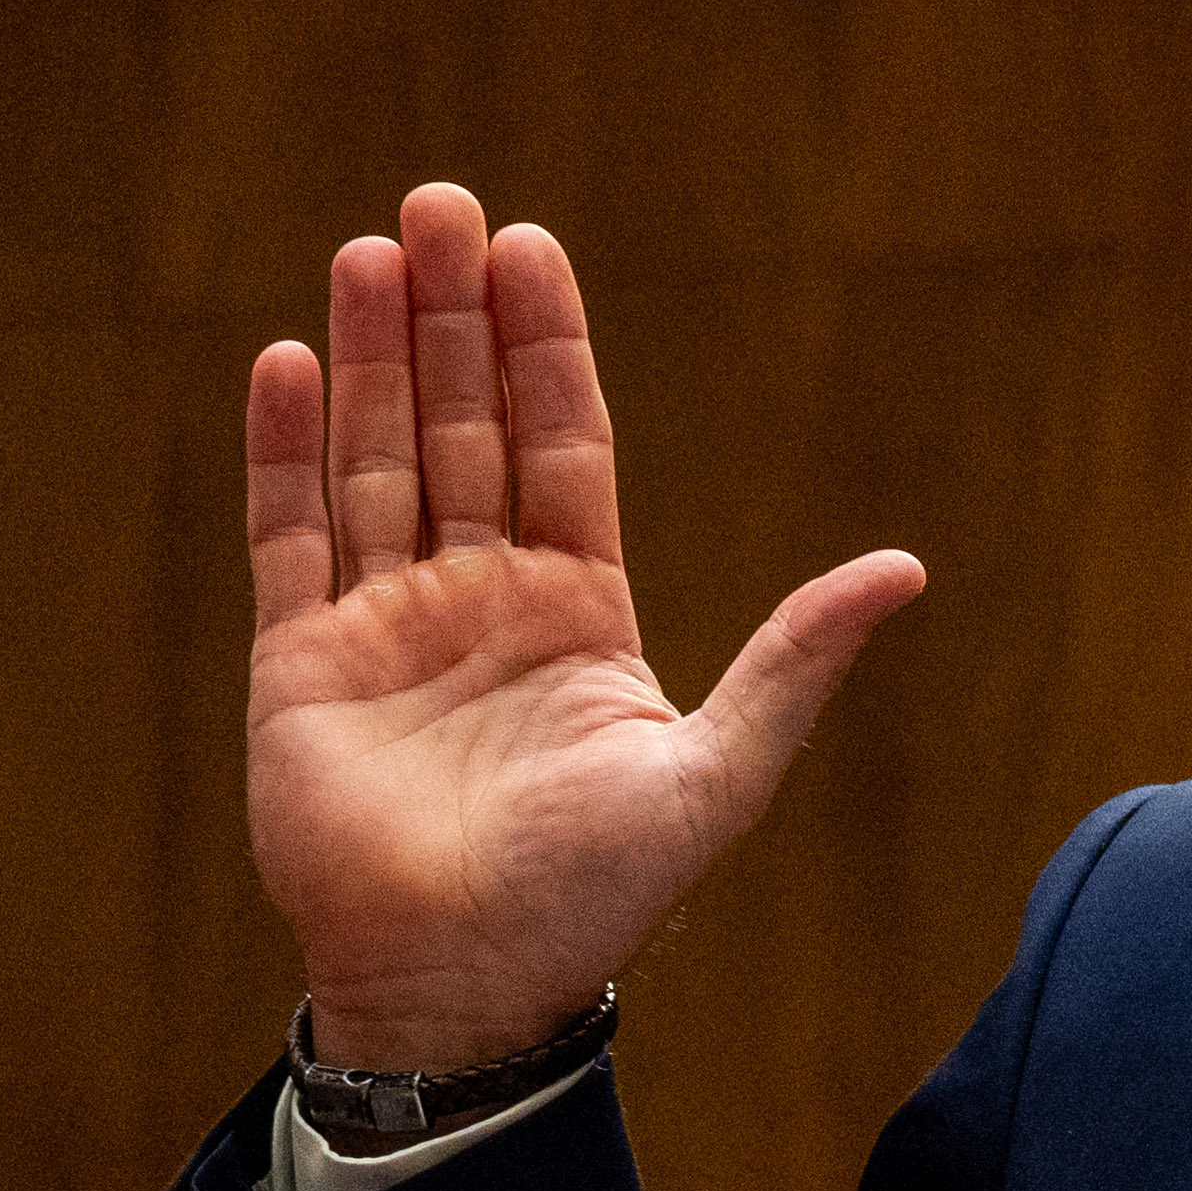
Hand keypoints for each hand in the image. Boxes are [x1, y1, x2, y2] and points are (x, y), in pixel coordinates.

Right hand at [240, 186, 923, 1069]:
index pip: (562, 443)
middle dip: (454, 317)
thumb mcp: (715, 773)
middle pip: (465, 424)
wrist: (467, 987)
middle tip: (440, 204)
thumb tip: (904, 570)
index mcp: (578, 608)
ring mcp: (387, 623)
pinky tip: (288, 362)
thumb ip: (795, 664)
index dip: (546, 346)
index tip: (529, 247)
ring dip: (372, 354)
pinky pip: (292, 534)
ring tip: (368, 250)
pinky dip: (287, 450)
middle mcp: (480, 597)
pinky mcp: (302, 662)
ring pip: (378, 456)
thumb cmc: (594, 898)